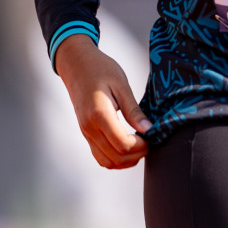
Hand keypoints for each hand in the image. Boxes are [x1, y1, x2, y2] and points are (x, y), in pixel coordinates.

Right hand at [54, 34, 151, 168]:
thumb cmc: (100, 69)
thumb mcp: (121, 85)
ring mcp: (86, 133)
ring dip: (127, 160)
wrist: (76, 64)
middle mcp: (89, 128)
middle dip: (137, 155)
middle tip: (149, 141)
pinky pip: (100, 156)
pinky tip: (127, 147)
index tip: (151, 135)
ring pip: (107, 162)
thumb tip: (149, 129)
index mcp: (99, 114)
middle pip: (116, 158)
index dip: (141, 146)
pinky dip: (116, 158)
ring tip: (140, 145)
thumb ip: (134, 110)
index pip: (123, 144)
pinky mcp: (86, 133)